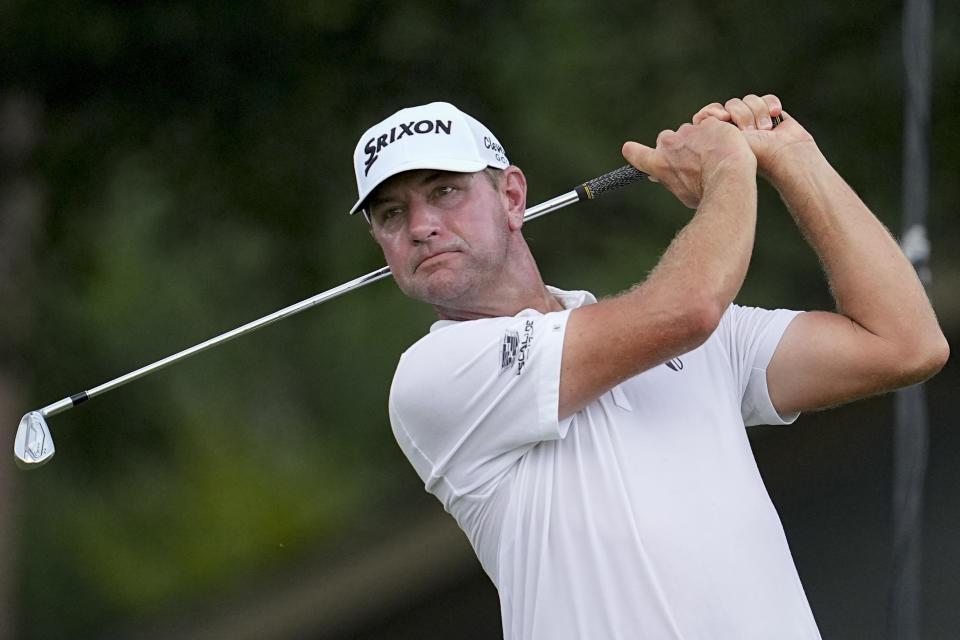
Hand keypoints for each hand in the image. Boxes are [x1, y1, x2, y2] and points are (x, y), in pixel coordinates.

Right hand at [621, 116, 754, 208]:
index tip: (629, 148)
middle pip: (669, 140)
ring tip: (718, 156)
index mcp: (659, 164)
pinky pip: (712, 123)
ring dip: (703, 139)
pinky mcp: (707, 123)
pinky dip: (721, 132)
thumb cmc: (708, 193)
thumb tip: (659, 178)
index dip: (634, 151)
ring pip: (693, 131)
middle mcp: (668, 144)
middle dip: (681, 146)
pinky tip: (729, 145)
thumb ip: (673, 181)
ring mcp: (688, 131)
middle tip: (698, 161)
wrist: (729, 178)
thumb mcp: (684, 194)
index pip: (636, 154)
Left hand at [693, 94, 816, 178]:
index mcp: (720, 136)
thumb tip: (698, 120)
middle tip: (750, 132)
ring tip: (765, 131)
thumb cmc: (753, 154)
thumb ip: (706, 134)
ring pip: (750, 100)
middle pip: (732, 104)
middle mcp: (736, 127)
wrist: (783, 155)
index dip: (715, 111)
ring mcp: (754, 120)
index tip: (724, 117)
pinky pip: (767, 98)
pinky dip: (771, 106)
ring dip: (759, 114)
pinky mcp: (770, 113)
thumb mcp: (723, 145)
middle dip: (743, 117)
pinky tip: (775, 118)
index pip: (710, 114)